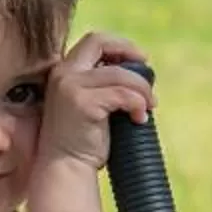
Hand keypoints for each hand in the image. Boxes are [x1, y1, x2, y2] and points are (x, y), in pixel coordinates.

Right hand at [36, 31, 154, 173]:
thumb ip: (103, 85)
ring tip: (149, 106)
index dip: (119, 46)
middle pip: (100, 41)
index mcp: (63, 71)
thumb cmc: (82, 142)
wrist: (65, 169)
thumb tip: (139, 73)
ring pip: (120, 73)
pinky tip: (139, 118)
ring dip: (142, 88)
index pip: (94, 42)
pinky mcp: (82, 103)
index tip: (139, 61)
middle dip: (129, 50)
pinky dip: (138, 104)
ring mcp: (70, 86)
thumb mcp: (90, 104)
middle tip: (147, 70)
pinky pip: (123, 94)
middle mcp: (63, 74)